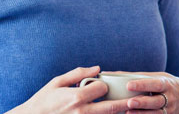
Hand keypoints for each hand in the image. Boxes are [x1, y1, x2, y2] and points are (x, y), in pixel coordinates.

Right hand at [6, 66, 129, 113]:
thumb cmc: (43, 100)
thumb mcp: (57, 82)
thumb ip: (78, 74)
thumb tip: (97, 68)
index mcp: (76, 97)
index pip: (102, 89)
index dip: (105, 86)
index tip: (104, 86)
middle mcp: (82, 112)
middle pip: (112, 108)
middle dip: (125, 102)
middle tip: (136, 98)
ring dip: (117, 112)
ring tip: (127, 107)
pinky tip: (111, 112)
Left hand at [120, 71, 178, 113]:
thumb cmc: (168, 86)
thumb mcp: (159, 78)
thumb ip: (140, 77)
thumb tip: (116, 74)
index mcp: (167, 84)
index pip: (155, 84)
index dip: (143, 85)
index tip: (129, 85)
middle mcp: (170, 98)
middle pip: (156, 101)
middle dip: (142, 102)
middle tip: (129, 102)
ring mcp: (169, 110)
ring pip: (156, 113)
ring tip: (128, 112)